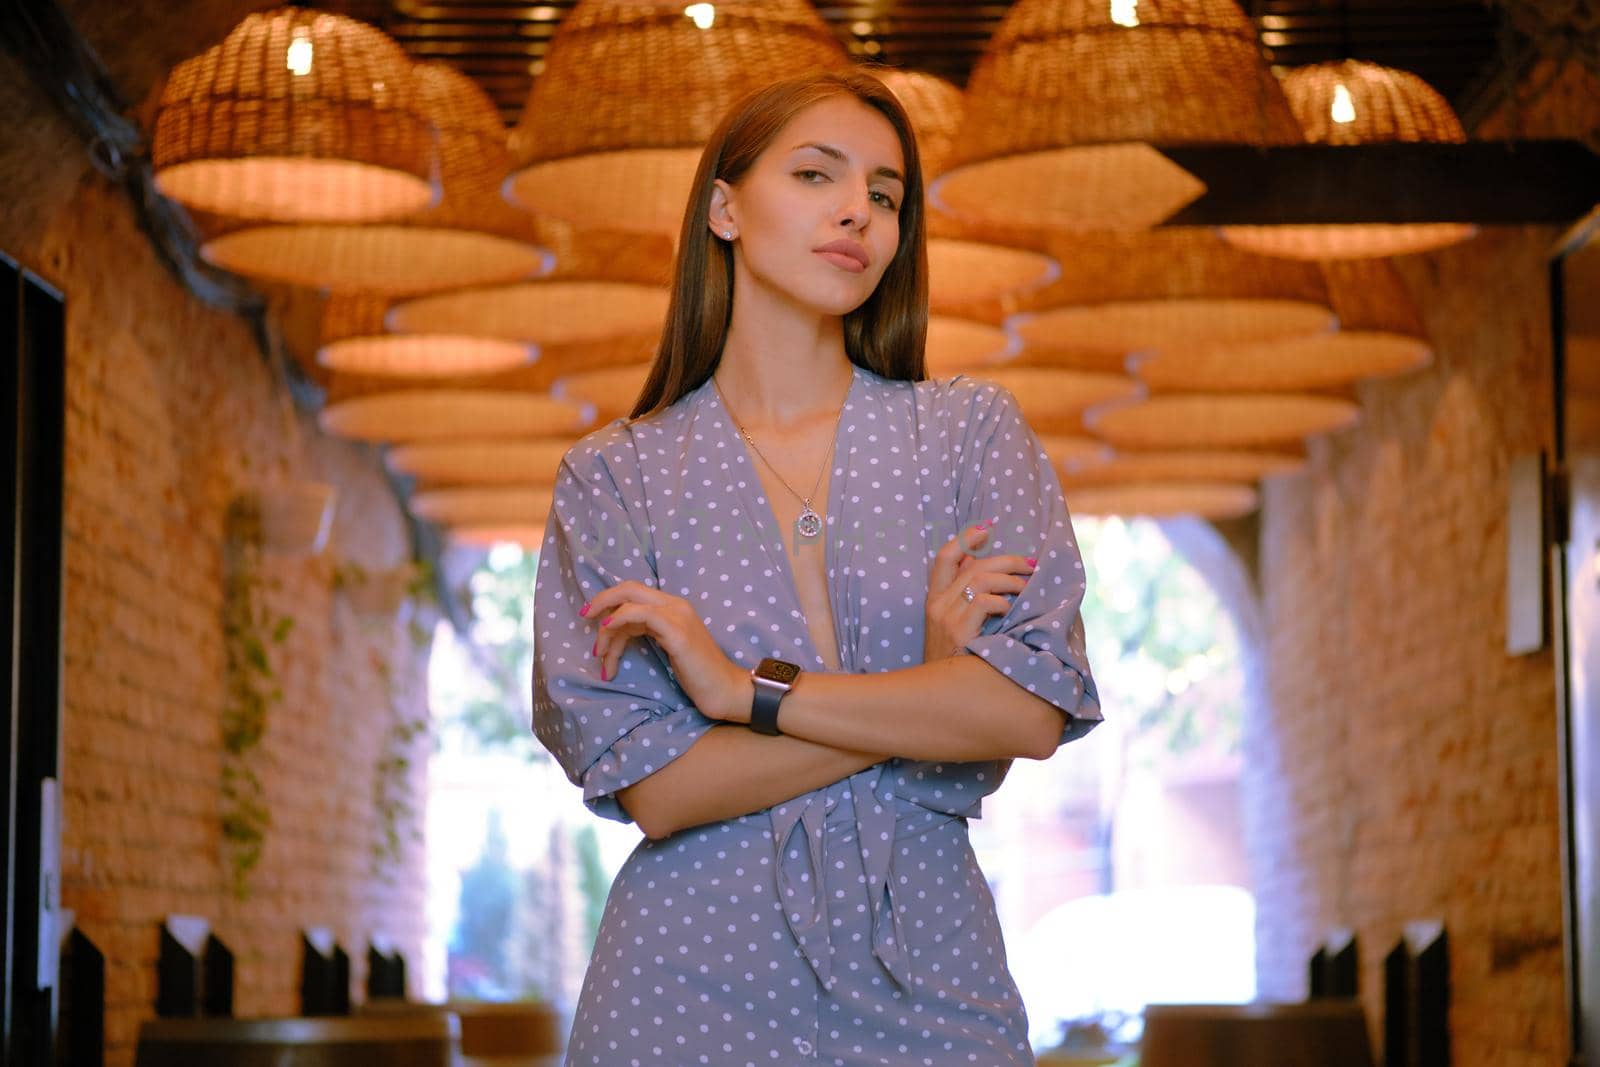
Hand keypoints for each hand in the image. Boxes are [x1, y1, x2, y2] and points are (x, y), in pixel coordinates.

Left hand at [581, 580, 753, 723]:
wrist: (725, 690)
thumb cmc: (697, 674)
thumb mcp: (667, 647)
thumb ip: (647, 633)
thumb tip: (616, 632)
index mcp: (673, 607)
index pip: (634, 594)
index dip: (609, 601)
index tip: (590, 618)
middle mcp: (676, 605)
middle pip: (629, 588)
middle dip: (601, 600)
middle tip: (583, 617)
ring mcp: (678, 616)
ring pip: (630, 604)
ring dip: (607, 628)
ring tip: (600, 655)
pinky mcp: (677, 632)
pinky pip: (641, 614)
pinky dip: (620, 620)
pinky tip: (608, 631)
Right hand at [924, 521, 1036, 661]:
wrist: (943, 697)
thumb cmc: (957, 662)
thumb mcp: (954, 627)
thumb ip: (967, 598)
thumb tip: (990, 570)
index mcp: (934, 600)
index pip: (944, 557)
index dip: (965, 539)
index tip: (987, 529)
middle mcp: (937, 604)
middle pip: (973, 565)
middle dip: (1007, 559)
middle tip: (1030, 565)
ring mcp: (946, 618)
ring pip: (981, 578)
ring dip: (1010, 580)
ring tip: (1026, 590)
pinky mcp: (959, 632)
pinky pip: (984, 602)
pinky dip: (1002, 602)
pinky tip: (1011, 612)